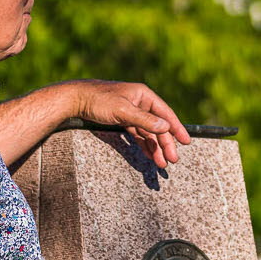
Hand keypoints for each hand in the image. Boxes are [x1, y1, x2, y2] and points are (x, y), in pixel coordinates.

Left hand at [70, 80, 192, 167]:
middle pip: (158, 126)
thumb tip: (166, 127)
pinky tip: (149, 155)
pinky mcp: (122, 120)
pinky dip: (144, 145)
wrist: (74, 99)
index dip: (177, 128)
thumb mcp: (123, 111)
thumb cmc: (98, 100)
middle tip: (172, 160)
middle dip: (165, 144)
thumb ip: (145, 120)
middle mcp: (140, 103)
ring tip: (161, 163)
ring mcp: (131, 112)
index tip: (186, 141)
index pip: (165, 113)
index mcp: (143, 95)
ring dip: (155, 147)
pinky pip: (138, 134)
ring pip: (148, 132)